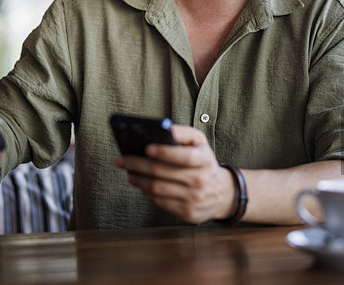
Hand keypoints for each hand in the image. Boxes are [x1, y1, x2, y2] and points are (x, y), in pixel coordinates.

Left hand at [115, 124, 236, 223]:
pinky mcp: (187, 213)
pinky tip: (141, 184)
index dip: (164, 152)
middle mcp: (201, 180)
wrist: (221, 193)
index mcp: (205, 160)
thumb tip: (161, 129)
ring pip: (157, 189)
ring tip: (129, 172)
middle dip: (137, 165)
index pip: (185, 157)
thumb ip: (181, 133)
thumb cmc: (204, 162)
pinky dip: (147, 192)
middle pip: (163, 173)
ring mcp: (194, 199)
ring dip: (138, 180)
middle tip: (122, 160)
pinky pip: (160, 202)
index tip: (146, 148)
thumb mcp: (199, 143)